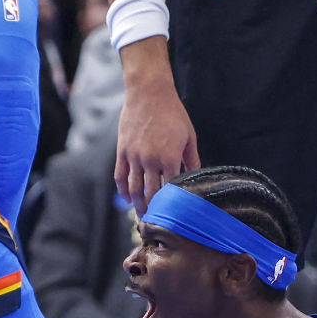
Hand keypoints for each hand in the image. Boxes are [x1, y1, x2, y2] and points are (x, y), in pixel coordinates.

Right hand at [115, 37, 199, 214]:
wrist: (149, 92)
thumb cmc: (173, 113)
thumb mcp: (189, 136)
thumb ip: (193, 160)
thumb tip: (196, 177)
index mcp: (170, 158)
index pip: (171, 190)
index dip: (172, 206)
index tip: (174, 218)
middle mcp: (151, 161)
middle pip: (151, 195)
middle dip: (154, 212)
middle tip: (156, 225)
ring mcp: (134, 157)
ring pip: (134, 189)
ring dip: (138, 206)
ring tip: (142, 216)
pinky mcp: (122, 151)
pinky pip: (120, 176)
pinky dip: (123, 191)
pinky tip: (127, 200)